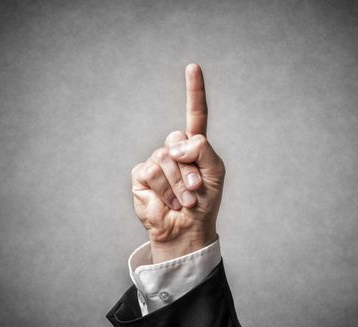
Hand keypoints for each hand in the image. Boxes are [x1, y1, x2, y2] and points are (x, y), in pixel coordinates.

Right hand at [131, 64, 225, 262]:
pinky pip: (152, 172)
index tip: (193, 67)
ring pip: (166, 159)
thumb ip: (204, 150)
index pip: (195, 114)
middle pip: (178, 139)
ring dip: (178, 185)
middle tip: (195, 190)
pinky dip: (163, 191)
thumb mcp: (215, 172)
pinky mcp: (141, 175)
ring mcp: (156, 160)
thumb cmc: (204, 202)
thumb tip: (176, 145)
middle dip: (190, 169)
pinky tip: (167, 202)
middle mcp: (174, 149)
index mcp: (195, 146)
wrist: (187, 228)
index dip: (194, 91)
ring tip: (182, 200)